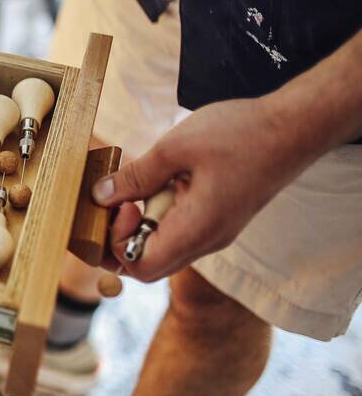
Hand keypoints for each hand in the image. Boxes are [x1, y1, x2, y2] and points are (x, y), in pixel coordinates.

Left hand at [92, 97, 313, 281]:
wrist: (294, 127)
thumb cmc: (242, 134)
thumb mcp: (175, 148)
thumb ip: (135, 176)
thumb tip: (100, 196)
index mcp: (198, 231)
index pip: (140, 268)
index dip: (116, 242)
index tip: (121, 204)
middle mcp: (207, 241)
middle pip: (148, 262)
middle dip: (122, 235)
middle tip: (121, 197)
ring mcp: (214, 232)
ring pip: (163, 245)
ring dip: (144, 220)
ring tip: (146, 182)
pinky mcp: (217, 219)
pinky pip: (179, 228)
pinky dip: (161, 210)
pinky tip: (163, 179)